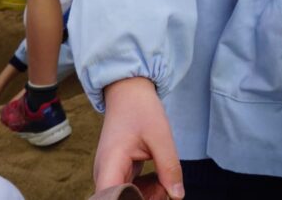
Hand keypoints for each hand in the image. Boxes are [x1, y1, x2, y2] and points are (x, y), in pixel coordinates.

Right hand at [94, 77, 183, 198]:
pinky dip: (145, 189)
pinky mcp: (117, 172)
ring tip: (165, 179)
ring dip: (147, 196)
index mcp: (110, 165)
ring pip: (127, 198)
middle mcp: (104, 174)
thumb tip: (177, 197)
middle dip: (146, 199)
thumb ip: (169, 168)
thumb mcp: (160, 136)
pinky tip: (159, 178)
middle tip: (166, 185)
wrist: (128, 91)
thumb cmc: (140, 109)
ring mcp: (109, 174)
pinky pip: (130, 190)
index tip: (155, 194)